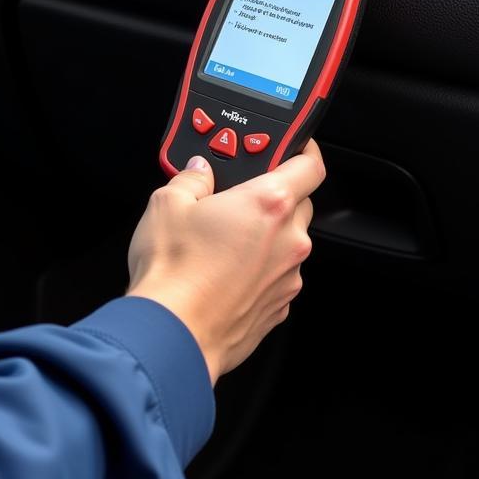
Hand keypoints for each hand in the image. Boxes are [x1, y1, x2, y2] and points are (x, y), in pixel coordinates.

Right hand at [126, 142, 323, 384]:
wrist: (174, 333)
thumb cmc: (174, 271)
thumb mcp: (167, 203)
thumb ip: (191, 178)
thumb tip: (198, 172)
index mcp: (269, 203)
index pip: (310, 165)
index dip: (304, 149)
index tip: (294, 146)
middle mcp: (289, 240)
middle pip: (299, 204)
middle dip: (273, 196)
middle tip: (237, 197)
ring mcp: (288, 278)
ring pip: (287, 244)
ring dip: (264, 237)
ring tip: (220, 241)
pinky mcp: (278, 308)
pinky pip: (276, 277)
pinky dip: (257, 270)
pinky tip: (222, 273)